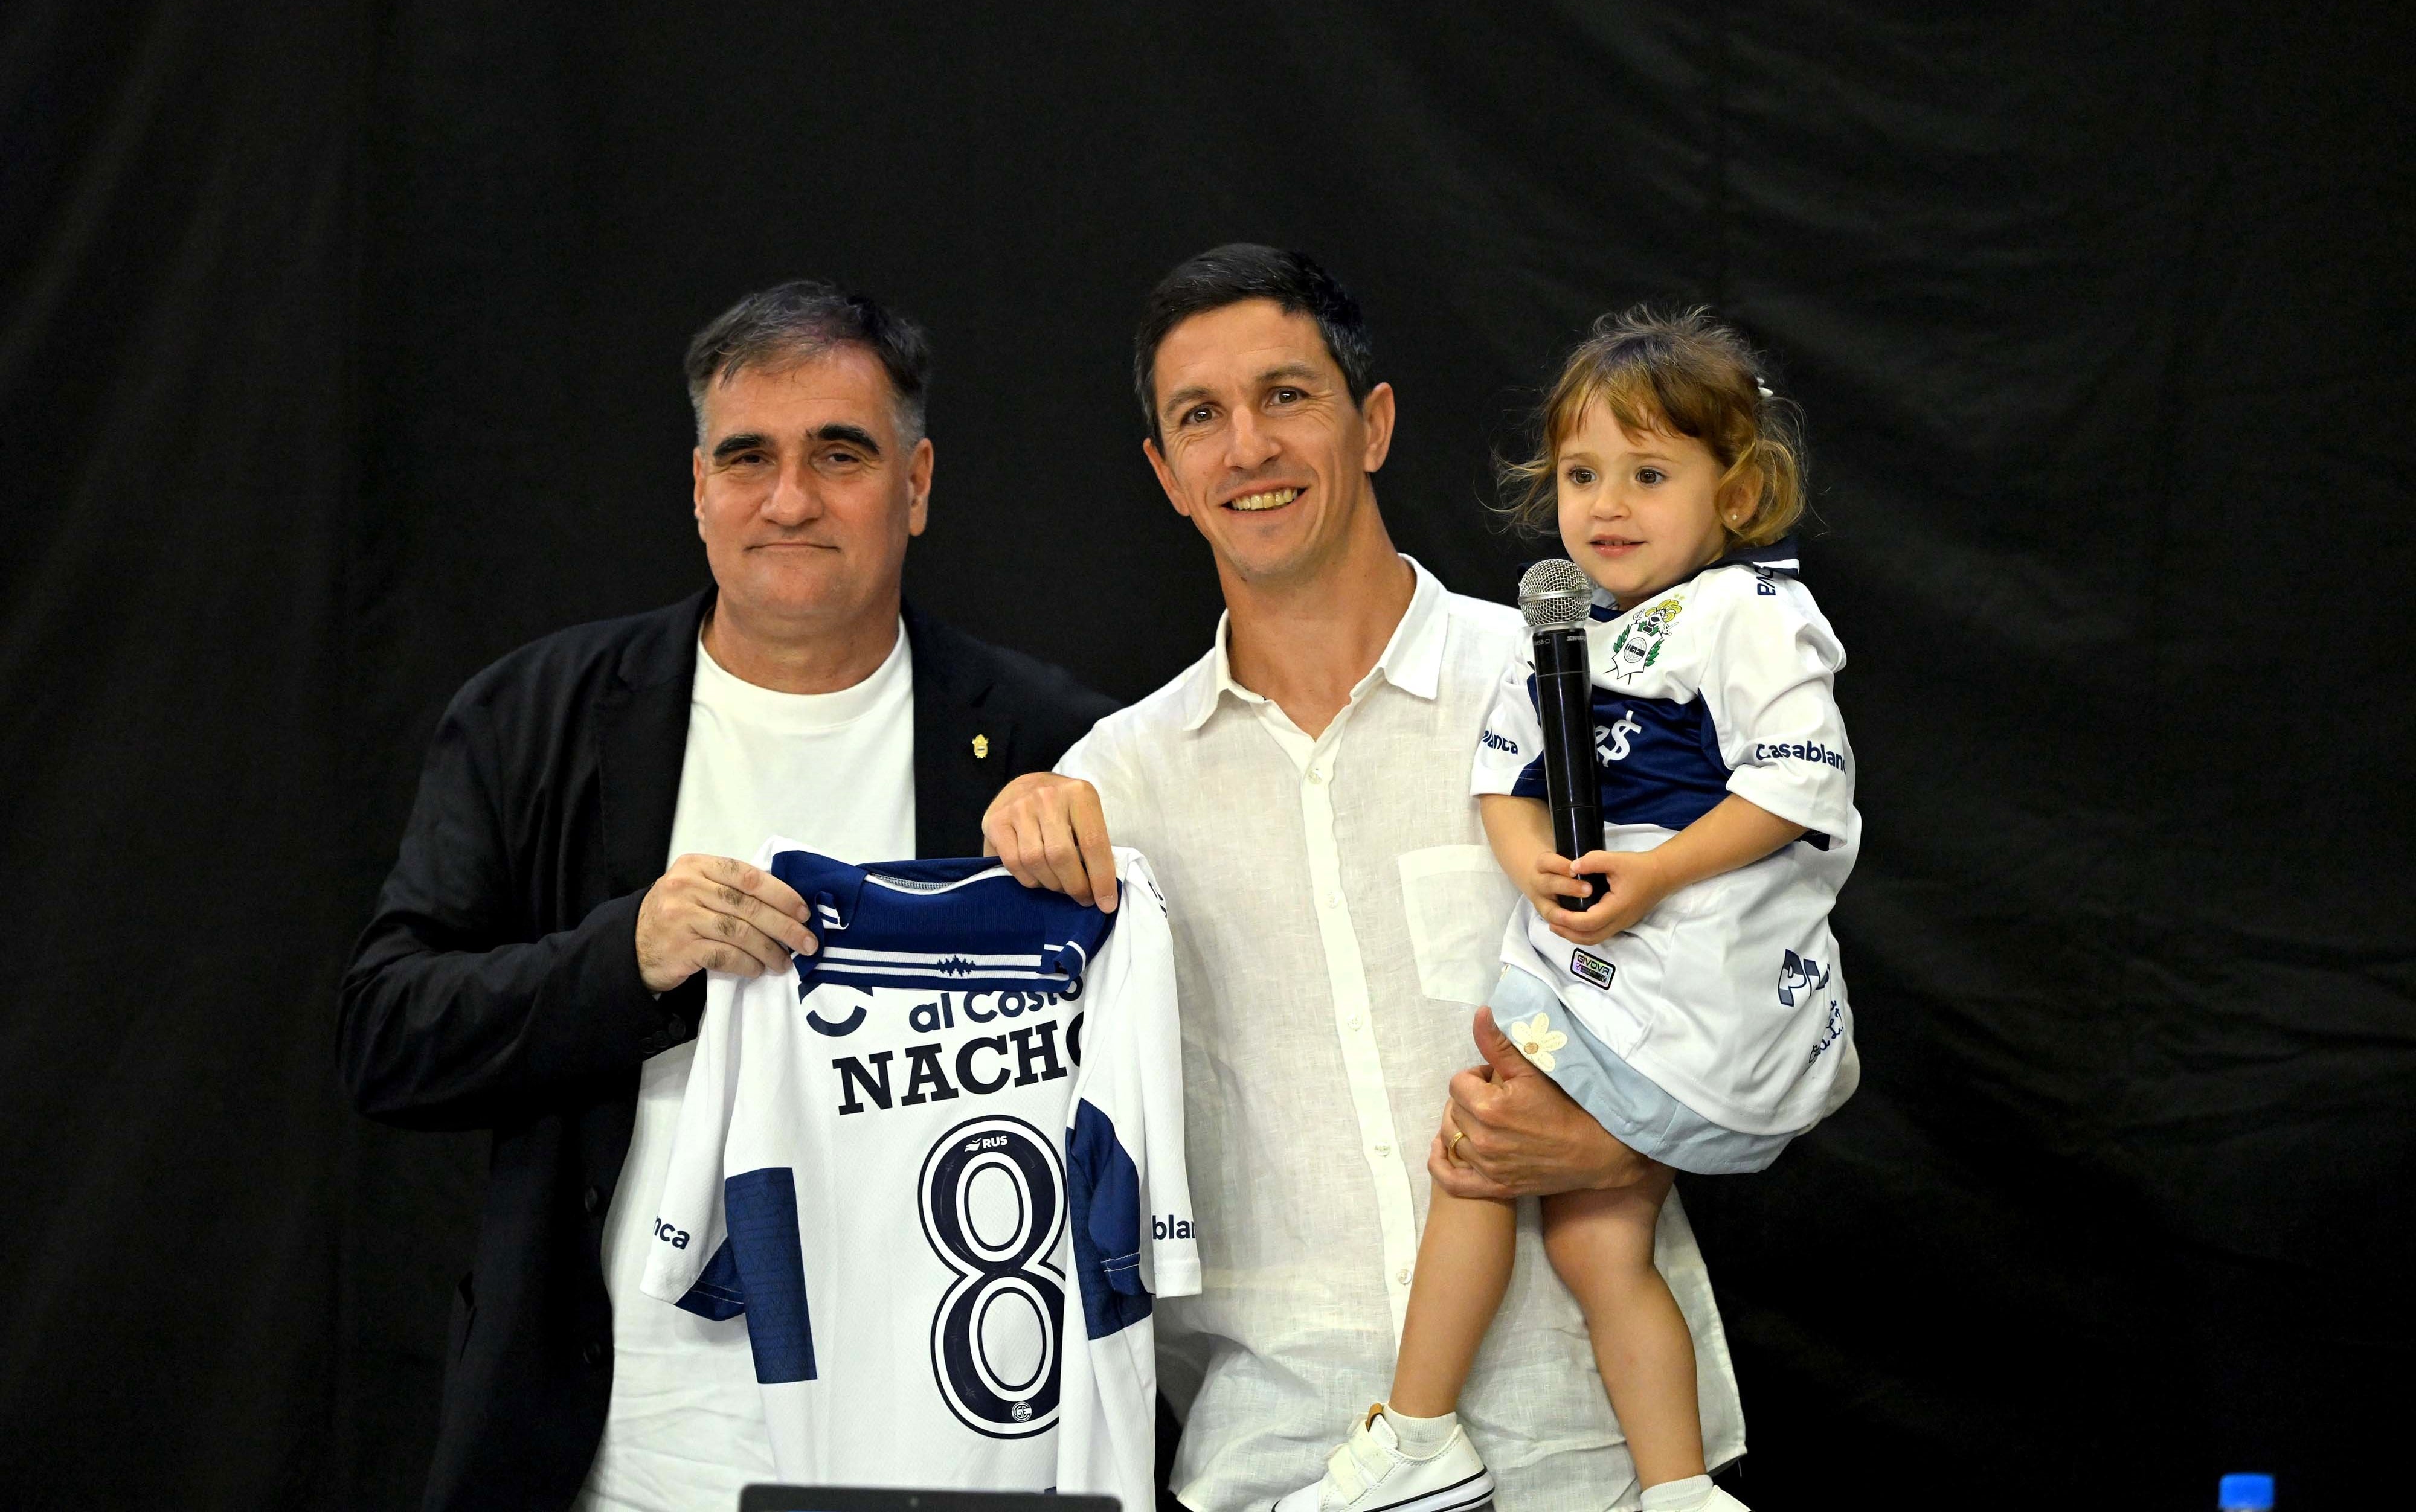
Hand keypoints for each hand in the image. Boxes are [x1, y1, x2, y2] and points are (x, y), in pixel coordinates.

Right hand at [634, 854, 817, 992]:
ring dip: (769, 950)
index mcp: (696, 866)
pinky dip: (746, 963)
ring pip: (739, 932)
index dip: (781, 894)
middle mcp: (687, 888)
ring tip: (785, 962)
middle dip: (784, 926)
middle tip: (807, 943)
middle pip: (747, 906)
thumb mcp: (696, 888)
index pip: (747, 876)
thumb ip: (731, 888)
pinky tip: (758, 969)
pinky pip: (724, 955)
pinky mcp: (680, 948)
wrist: (631, 945)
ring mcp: (681, 918)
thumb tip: (787, 905)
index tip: (804, 912)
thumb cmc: (676, 915)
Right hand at [982, 772, 1116, 910]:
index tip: (1106, 904)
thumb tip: (1103, 889)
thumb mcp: (1085, 813)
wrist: (1027, 785)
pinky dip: (1029, 880)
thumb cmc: (1063, 807)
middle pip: (1061, 856)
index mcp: (1078, 793)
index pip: (1093, 843)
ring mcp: (1018, 807)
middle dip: (1075, 886)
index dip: (1101, 879)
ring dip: (1052, 884)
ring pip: (1035, 861)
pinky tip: (1039, 878)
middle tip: (1082, 897)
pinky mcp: (995, 821)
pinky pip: (1013, 863)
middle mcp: (1047, 797)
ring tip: (1061, 886)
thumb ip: (1093, 842)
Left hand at [1430, 1007, 1649, 1198]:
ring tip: (1485, 1120)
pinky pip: (1451, 1181)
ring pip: (1451, 1139)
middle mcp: (1483, 1140)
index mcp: (1488, 1108)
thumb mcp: (1532, 1070)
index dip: (1475, 1077)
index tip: (1496, 1081)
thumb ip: (1498, 1043)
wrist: (1595, 1151)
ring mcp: (1487, 1167)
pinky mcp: (1494, 1187)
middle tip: (1496, 1099)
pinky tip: (1443, 1150)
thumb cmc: (1566, 1106)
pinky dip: (1441, 1165)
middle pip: (1453, 1109)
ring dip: (1462, 1126)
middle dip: (1469, 1100)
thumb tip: (1480, 1013)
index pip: (1457, 1083)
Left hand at [1526, 848, 1671, 944]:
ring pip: (1595, 939)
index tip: (1555, 913)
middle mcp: (1620, 920)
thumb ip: (1592, 861)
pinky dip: (1584, 931)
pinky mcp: (1622, 922)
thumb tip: (1572, 867)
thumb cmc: (1639, 866)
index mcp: (1617, 907)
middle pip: (1590, 938)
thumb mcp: (1615, 859)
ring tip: (1559, 924)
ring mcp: (1622, 924)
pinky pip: (1600, 933)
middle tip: (1551, 921)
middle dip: (1568, 933)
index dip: (1569, 921)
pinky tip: (1575, 920)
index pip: (1589, 923)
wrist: (1662, 874)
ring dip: (1575, 935)